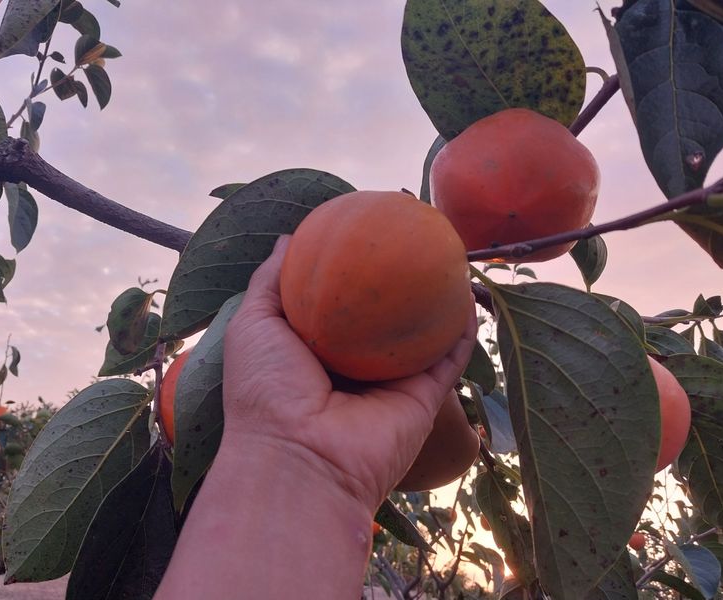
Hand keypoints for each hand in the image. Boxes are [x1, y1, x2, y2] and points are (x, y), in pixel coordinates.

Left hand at [222, 235, 477, 511]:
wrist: (299, 459)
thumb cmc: (266, 389)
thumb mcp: (254, 323)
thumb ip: (271, 280)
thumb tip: (288, 238)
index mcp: (315, 348)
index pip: (337, 301)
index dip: (350, 270)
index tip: (363, 234)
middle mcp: (355, 364)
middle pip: (383, 316)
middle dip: (397, 282)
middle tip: (412, 239)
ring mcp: (390, 382)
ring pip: (422, 334)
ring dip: (438, 301)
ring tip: (449, 260)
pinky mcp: (422, 397)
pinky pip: (449, 359)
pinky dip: (462, 332)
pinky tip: (468, 298)